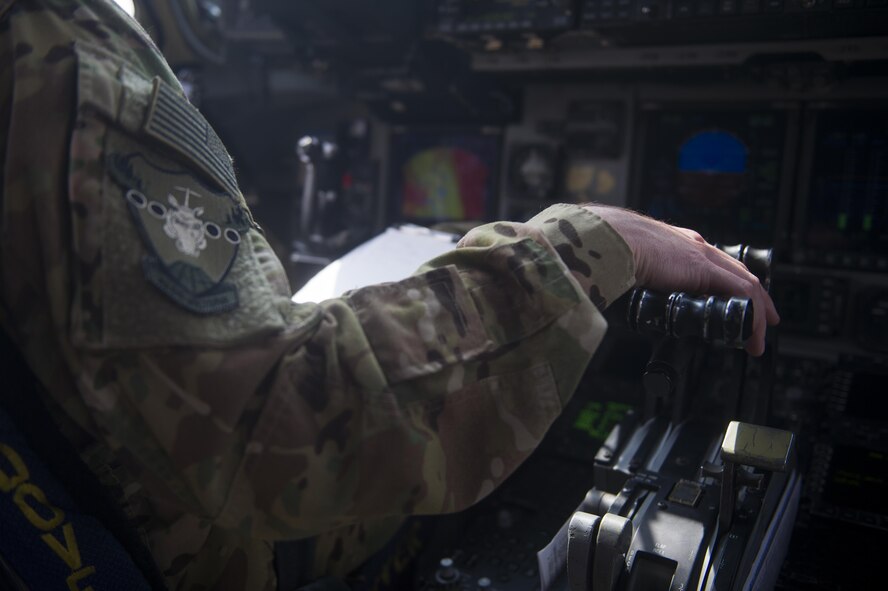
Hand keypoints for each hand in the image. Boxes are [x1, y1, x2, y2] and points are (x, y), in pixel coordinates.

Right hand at [584, 205, 779, 355]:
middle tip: (764, 318)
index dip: (731, 284)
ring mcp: (703, 255)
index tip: (737, 302)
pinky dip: (752, 314)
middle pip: (738, 272)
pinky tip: (753, 332)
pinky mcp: (705, 267)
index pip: (715, 265)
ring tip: (761, 335)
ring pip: (746, 284)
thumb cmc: (609, 251)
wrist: (610, 239)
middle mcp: (695, 246)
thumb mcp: (630, 267)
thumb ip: (635, 281)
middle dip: (755, 297)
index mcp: (678, 245)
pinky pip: (742, 292)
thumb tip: (623, 298)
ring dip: (757, 311)